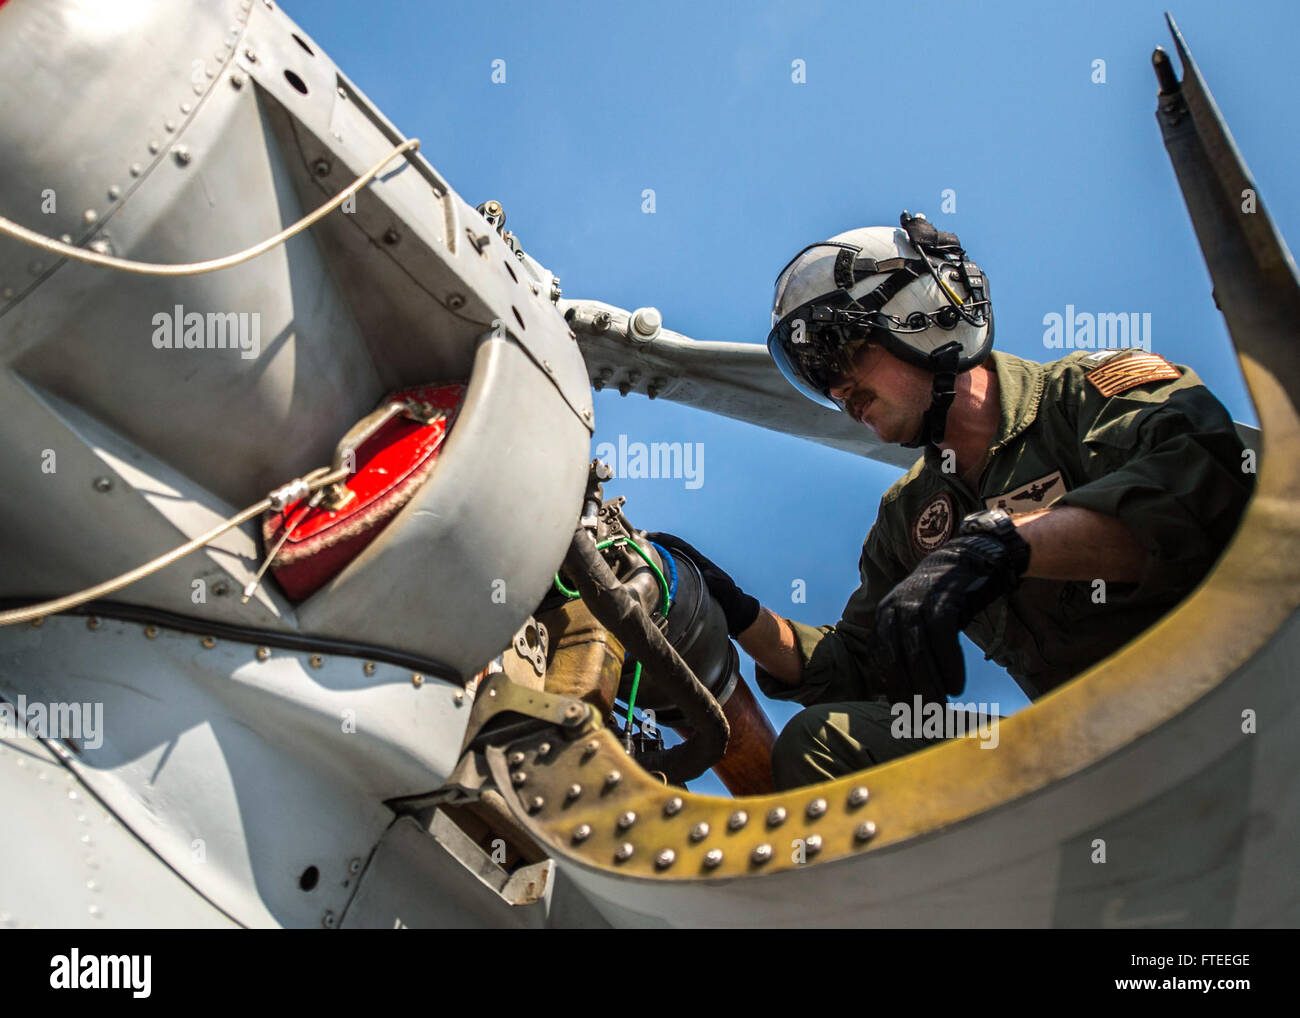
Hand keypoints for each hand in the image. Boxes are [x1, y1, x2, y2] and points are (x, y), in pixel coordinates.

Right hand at [644, 531, 759, 637]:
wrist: (736, 612)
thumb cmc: (731, 599)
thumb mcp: (724, 588)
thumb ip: (717, 581)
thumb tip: (708, 575)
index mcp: (699, 562)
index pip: (679, 545)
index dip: (664, 538)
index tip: (648, 535)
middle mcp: (692, 566)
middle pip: (670, 551)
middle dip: (654, 544)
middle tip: (635, 541)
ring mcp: (689, 576)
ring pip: (667, 563)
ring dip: (653, 558)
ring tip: (636, 555)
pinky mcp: (686, 587)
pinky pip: (668, 577)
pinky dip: (657, 573)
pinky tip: (645, 577)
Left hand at [873, 532, 1028, 702]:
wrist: (968, 557)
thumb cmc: (945, 600)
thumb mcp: (919, 621)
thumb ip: (909, 648)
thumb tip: (904, 690)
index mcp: (884, 615)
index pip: (880, 657)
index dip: (889, 685)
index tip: (900, 711)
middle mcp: (894, 607)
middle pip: (897, 657)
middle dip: (908, 690)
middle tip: (920, 718)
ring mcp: (917, 600)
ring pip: (917, 650)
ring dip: (929, 682)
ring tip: (939, 707)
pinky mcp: (942, 598)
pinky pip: (941, 637)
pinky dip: (948, 664)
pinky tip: (956, 686)